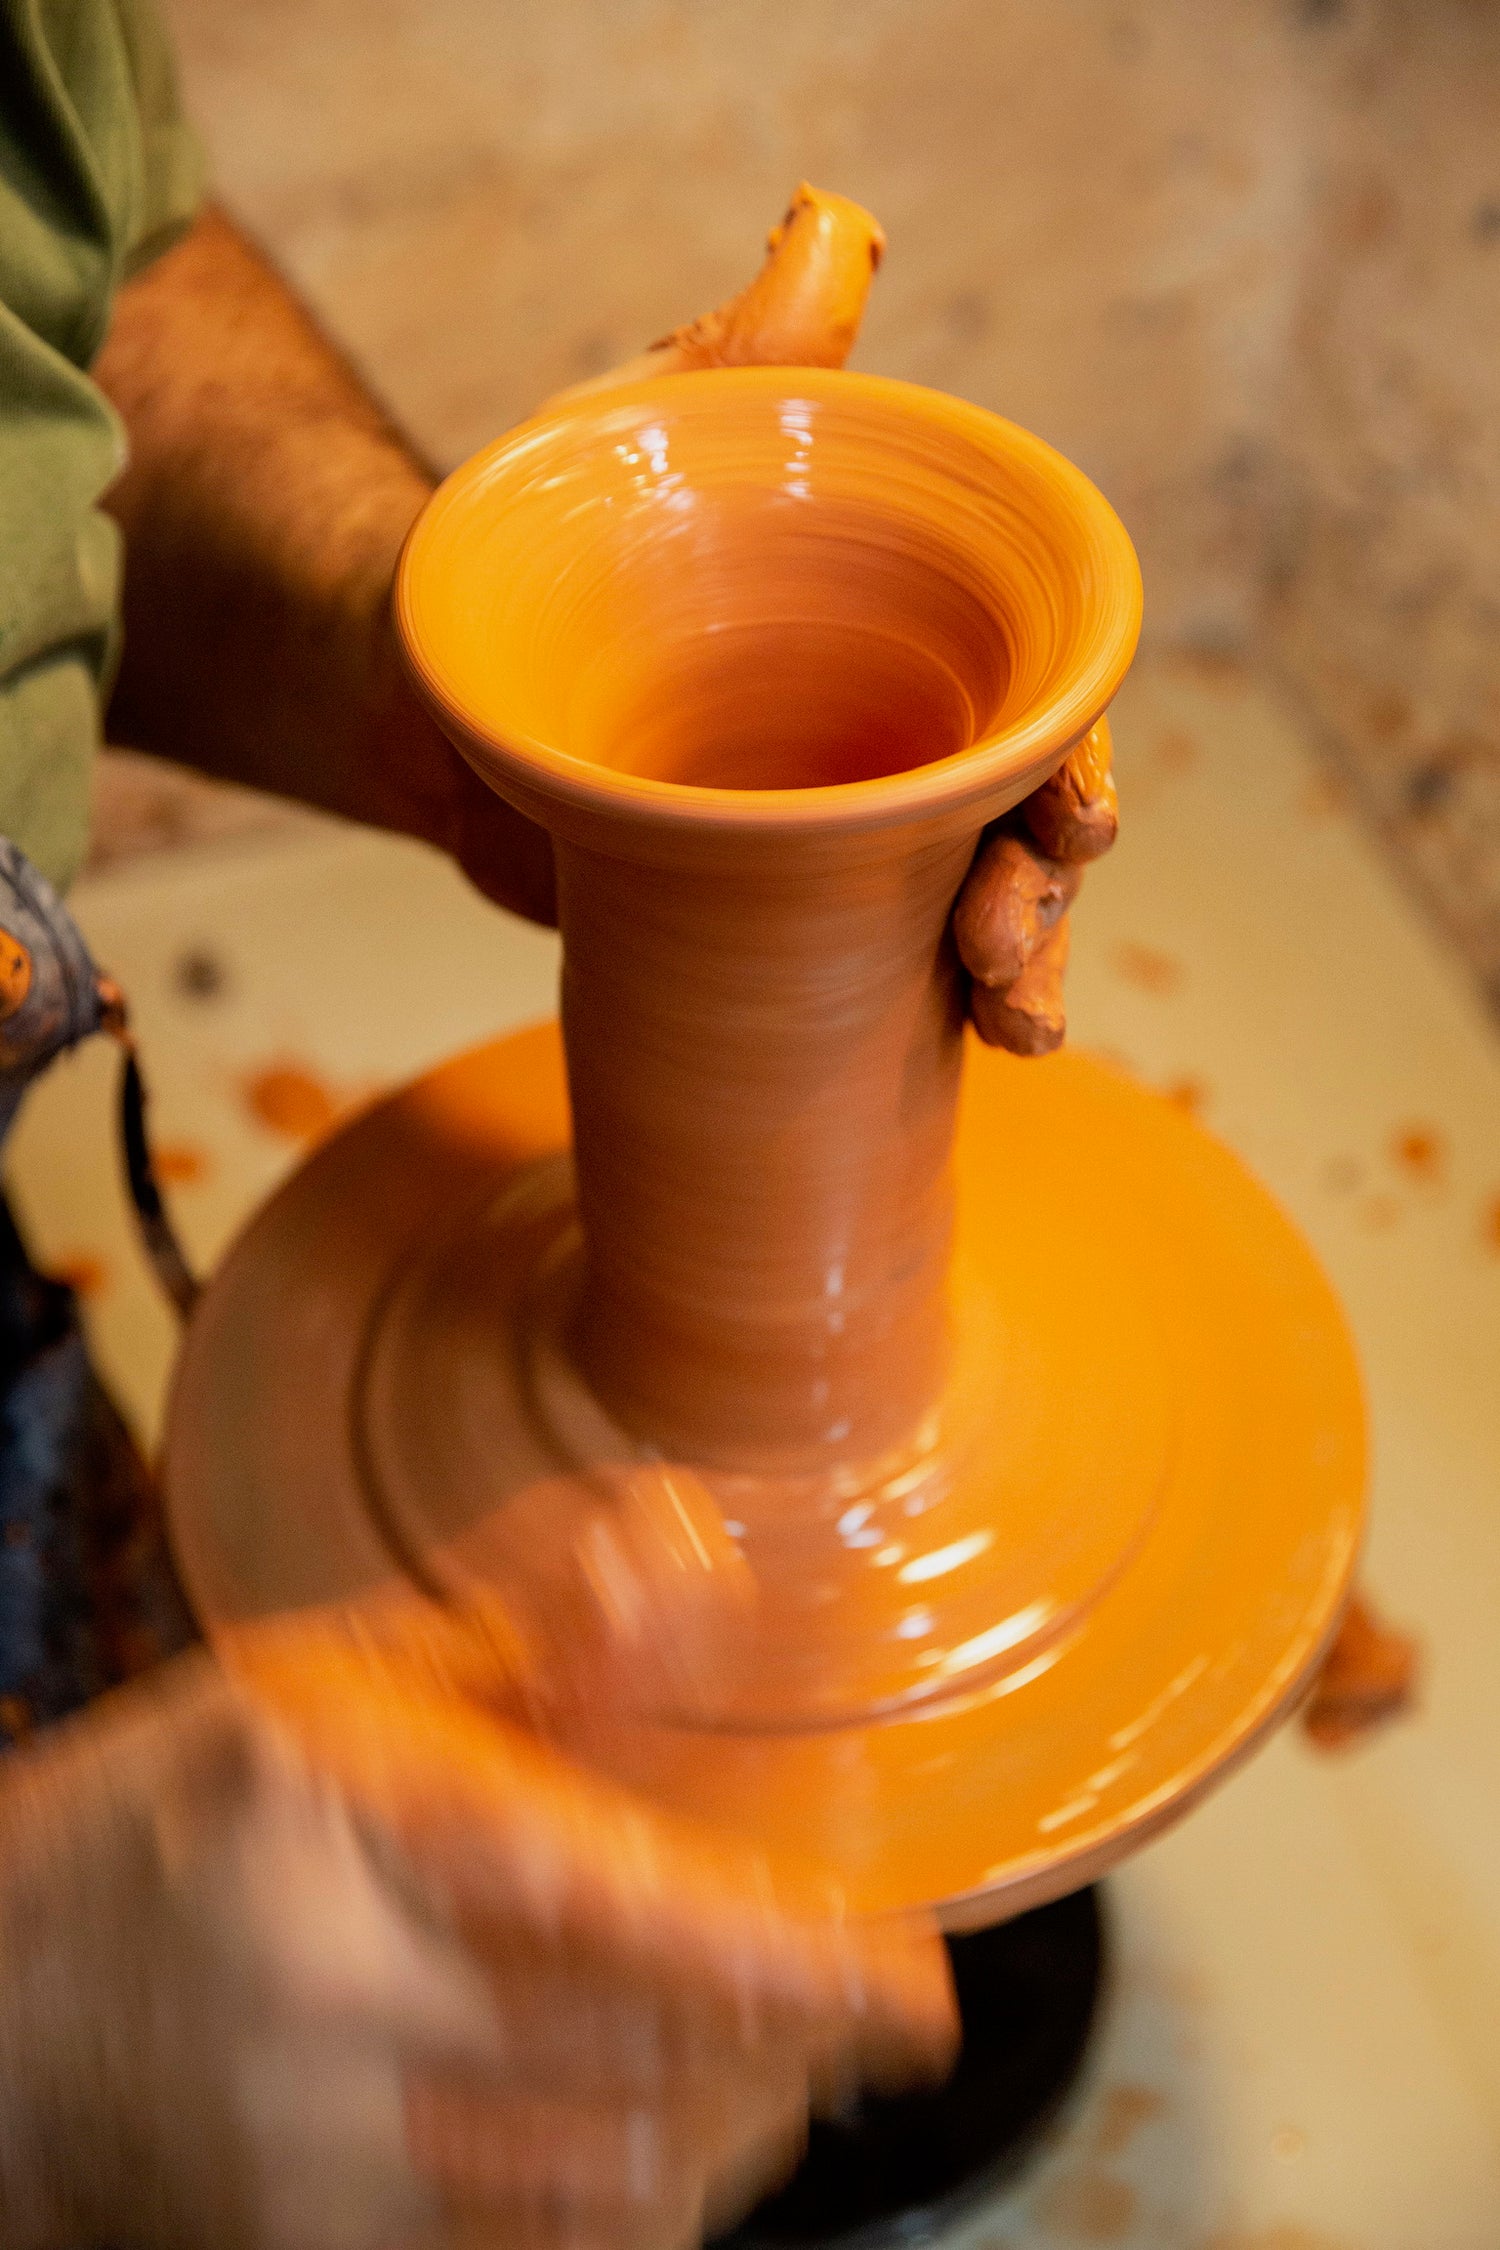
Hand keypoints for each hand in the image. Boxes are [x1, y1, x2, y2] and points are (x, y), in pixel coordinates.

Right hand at [0, 1618, 953, 2249]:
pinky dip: (642, 2205)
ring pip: (608, 2187)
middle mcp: (324, 1996)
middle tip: (858, 1991)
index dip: (774, 1953)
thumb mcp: (335, 1678)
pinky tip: (678, 2132)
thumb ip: (525, 1621)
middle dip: (787, 2034)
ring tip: (776, 2047)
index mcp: (336, 1809)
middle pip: (632, 2059)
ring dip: (735, 2118)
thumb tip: (685, 1543)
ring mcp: (314, 2160)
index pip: (594, 1895)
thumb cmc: (181, 1817)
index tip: (906, 1987)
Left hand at [393, 184, 1118, 1054]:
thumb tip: (836, 226)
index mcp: (909, 634)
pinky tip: (973, 1053)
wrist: (438, 678)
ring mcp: (850, 849)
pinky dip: (937, 1022)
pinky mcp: (789, 928)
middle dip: (1043, 888)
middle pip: (1020, 824)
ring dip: (1017, 966)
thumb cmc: (566, 538)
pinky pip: (887, 983)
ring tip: (1008, 1013)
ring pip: (974, 915)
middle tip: (1007, 928)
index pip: (1031, 701)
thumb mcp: (667, 433)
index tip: (1073, 813)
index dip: (1071, 759)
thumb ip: (761, 348)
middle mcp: (899, 743)